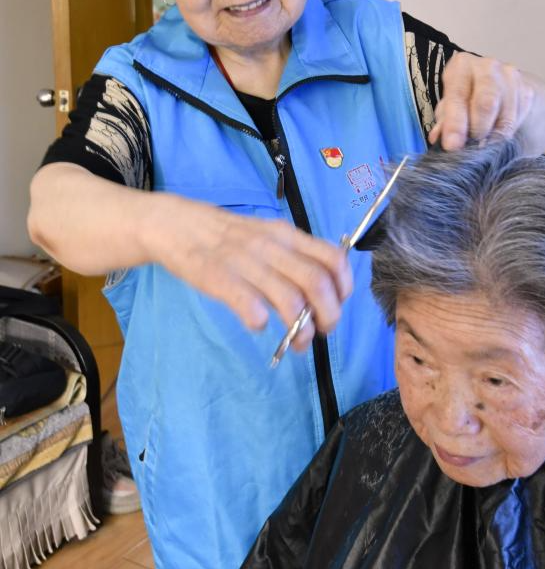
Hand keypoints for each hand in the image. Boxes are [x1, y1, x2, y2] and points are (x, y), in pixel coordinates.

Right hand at [156, 197, 352, 349]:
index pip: (332, 258)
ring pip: (289, 300)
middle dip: (329, 315)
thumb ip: (293, 257)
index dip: (344, 286)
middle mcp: (271, 246)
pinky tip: (258, 325)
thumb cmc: (227, 236)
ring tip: (299, 343)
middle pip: (316, 283)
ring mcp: (246, 262)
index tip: (339, 304)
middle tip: (323, 331)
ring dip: (300, 329)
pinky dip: (261, 321)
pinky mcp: (219, 278)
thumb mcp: (267, 235)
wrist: (177, 225)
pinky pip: (250, 305)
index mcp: (286, 235)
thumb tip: (322, 291)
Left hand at [429, 53, 536, 151]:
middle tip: (472, 146)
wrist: (499, 87)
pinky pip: (518, 121)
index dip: (455, 124)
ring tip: (483, 143)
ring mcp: (510, 77)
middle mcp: (488, 66)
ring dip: (493, 137)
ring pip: (506, 117)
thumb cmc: (466, 96)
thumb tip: (436, 137)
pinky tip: (496, 134)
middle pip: (487, 102)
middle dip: (478, 129)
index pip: (458, 95)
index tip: (452, 146)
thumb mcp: (450, 105)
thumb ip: (444, 121)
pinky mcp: (526, 91)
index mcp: (462, 65)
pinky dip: (506, 134)